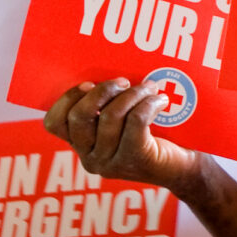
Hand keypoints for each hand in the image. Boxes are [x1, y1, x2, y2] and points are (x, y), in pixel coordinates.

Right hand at [46, 78, 203, 188]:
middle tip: (124, 82)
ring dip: (133, 94)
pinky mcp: (135, 159)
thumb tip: (105, 69)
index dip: (67, 99)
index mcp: (81, 147)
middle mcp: (90, 159)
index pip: (55, 124)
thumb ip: (105, 106)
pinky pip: (135, 121)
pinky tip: (160, 100)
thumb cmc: (150, 136)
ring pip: (110, 117)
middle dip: (102, 91)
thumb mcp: (121, 123)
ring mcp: (111, 162)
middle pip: (80, 117)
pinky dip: (148, 104)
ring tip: (150, 87)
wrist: (182, 168)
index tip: (88, 83)